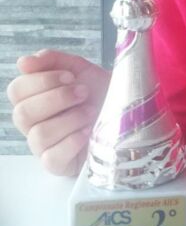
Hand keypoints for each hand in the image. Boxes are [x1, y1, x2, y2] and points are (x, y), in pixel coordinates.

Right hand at [7, 49, 109, 176]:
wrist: (129, 112)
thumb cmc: (100, 91)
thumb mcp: (79, 69)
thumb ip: (52, 61)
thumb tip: (23, 62)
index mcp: (33, 99)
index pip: (17, 90)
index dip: (42, 81)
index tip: (71, 77)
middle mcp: (34, 123)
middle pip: (22, 113)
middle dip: (57, 98)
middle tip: (83, 93)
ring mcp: (43, 146)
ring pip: (39, 135)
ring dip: (69, 119)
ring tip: (90, 112)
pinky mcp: (58, 164)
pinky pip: (52, 157)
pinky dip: (72, 141)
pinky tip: (88, 131)